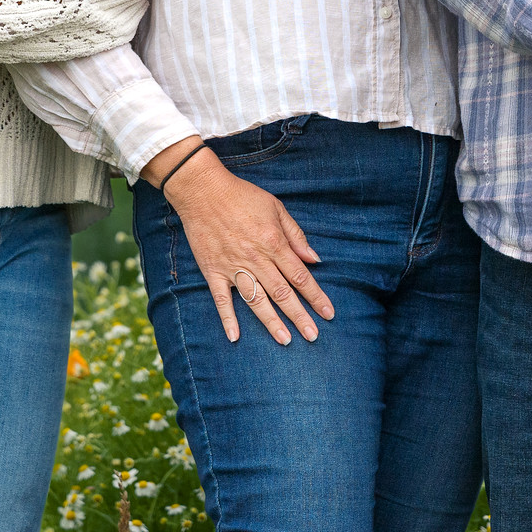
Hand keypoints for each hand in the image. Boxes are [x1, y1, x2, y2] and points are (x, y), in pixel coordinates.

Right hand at [152, 146, 334, 344]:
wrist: (203, 191)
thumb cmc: (242, 196)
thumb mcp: (276, 208)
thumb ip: (296, 235)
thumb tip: (314, 259)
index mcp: (273, 242)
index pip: (299, 276)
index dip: (315, 296)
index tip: (328, 313)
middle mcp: (255, 258)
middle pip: (282, 293)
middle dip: (299, 316)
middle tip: (313, 336)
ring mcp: (232, 266)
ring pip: (256, 300)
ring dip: (271, 322)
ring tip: (285, 340)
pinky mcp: (212, 271)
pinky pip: (220, 299)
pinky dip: (228, 318)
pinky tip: (235, 336)